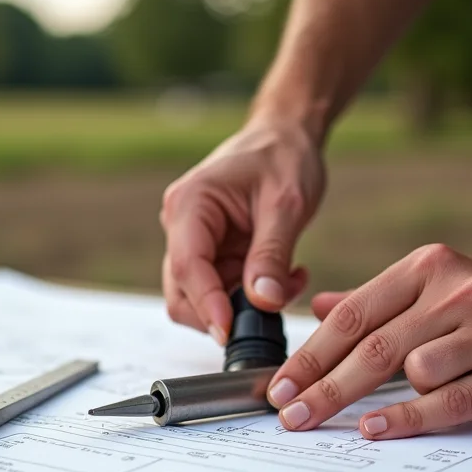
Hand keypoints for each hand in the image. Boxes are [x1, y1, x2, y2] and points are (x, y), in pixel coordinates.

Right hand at [160, 119, 324, 342]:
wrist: (287, 137)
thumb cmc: (283, 156)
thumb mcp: (286, 204)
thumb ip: (272, 254)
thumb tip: (263, 302)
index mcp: (190, 204)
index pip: (188, 267)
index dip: (207, 305)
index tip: (230, 334)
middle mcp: (182, 226)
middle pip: (183, 292)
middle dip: (224, 312)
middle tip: (271, 313)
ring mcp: (195, 243)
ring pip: (203, 299)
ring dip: (244, 306)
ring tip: (289, 282)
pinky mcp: (212, 255)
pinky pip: (224, 292)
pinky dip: (253, 297)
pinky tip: (284, 277)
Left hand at [265, 244, 471, 437]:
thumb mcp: (434, 288)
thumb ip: (375, 301)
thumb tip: (316, 309)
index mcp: (427, 269)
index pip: (354, 314)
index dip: (311, 354)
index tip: (278, 385)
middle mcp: (457, 294)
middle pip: (373, 346)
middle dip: (322, 386)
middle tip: (288, 415)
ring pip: (411, 369)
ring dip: (373, 398)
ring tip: (345, 418)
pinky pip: (450, 400)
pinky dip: (409, 417)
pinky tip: (376, 428)